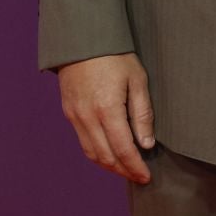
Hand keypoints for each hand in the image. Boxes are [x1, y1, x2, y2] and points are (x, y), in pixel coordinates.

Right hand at [57, 52, 154, 183]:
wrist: (82, 38)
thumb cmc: (115, 56)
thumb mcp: (137, 80)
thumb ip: (142, 113)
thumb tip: (146, 144)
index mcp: (108, 109)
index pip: (123, 150)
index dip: (135, 167)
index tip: (146, 177)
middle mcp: (88, 117)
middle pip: (106, 156)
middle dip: (123, 171)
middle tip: (139, 177)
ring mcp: (75, 116)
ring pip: (92, 153)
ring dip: (109, 165)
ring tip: (125, 169)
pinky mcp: (69, 112)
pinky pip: (82, 141)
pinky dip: (96, 153)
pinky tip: (109, 154)